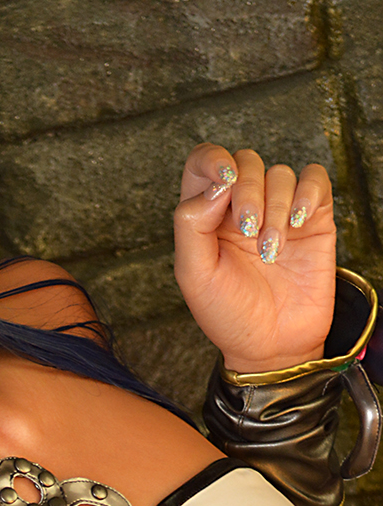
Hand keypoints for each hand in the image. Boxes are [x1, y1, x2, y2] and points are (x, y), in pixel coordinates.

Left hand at [174, 144, 336, 375]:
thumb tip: (214, 185)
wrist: (272, 347)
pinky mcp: (312, 218)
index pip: (204, 162)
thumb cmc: (229, 315)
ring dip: (275, 209)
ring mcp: (278, 211)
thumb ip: (191, 225)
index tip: (223, 181)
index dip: (213, 159)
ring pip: (279, 174)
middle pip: (246, 162)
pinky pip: (314, 180)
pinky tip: (298, 223)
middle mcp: (241, 207)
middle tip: (248, 231)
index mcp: (206, 216)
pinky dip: (307, 193)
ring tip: (271, 251)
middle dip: (247, 192)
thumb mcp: (194, 276)